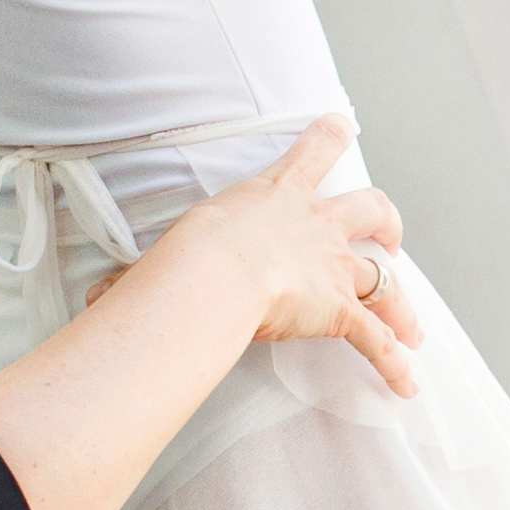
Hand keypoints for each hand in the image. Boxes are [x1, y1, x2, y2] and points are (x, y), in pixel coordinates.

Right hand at [164, 117, 420, 394]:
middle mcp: (317, 224)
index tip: (342, 126)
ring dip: (401, 304)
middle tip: (389, 239)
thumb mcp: (169, 246)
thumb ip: (143, 273)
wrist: (214, 271)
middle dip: (386, 224)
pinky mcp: (339, 309)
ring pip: (385, 278)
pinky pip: (378, 340)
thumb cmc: (186, 254)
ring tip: (411, 327)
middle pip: (371, 209)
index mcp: (277, 194)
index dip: (331, 136)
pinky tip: (407, 384)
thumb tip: (99, 299)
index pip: (314, 149)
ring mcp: (333, 266)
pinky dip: (395, 363)